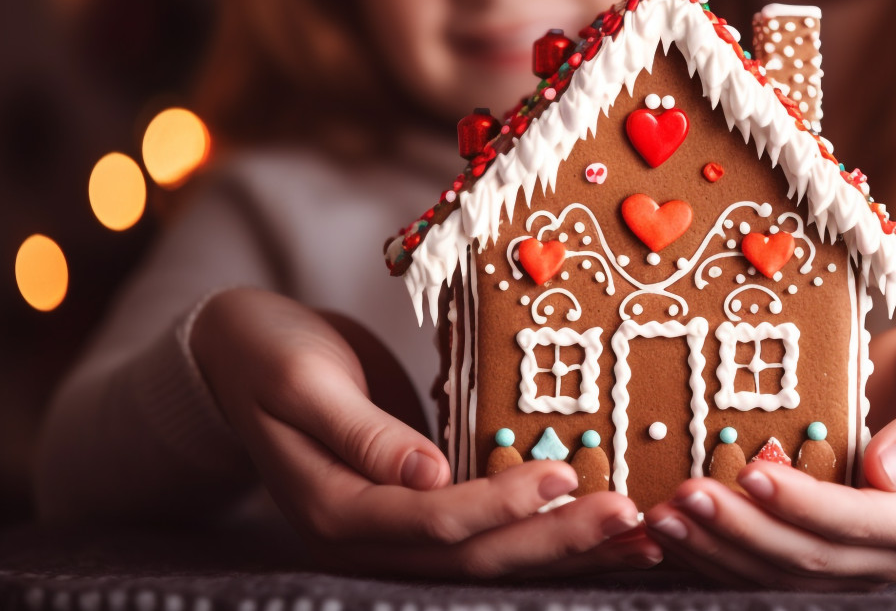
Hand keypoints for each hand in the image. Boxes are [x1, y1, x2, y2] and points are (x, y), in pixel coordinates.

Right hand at [190, 288, 661, 576]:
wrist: (242, 353)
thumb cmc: (267, 353)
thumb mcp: (302, 381)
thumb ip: (361, 431)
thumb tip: (426, 473)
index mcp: (334, 509)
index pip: (430, 522)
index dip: (500, 504)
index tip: (565, 473)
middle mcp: (368, 534)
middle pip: (472, 556)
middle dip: (555, 539)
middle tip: (630, 517)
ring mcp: (394, 526)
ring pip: (489, 556)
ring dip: (564, 549)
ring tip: (639, 537)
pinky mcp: (421, 504)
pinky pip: (487, 528)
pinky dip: (544, 528)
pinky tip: (597, 520)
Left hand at [642, 311, 895, 589]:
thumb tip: (887, 473)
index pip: (862, 526)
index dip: (804, 506)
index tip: (750, 470)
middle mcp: (890, 546)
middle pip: (808, 559)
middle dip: (742, 532)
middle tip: (683, 497)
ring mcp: (851, 547)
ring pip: (777, 569)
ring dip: (717, 549)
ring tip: (661, 517)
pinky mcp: (818, 532)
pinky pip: (764, 553)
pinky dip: (716, 548)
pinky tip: (669, 530)